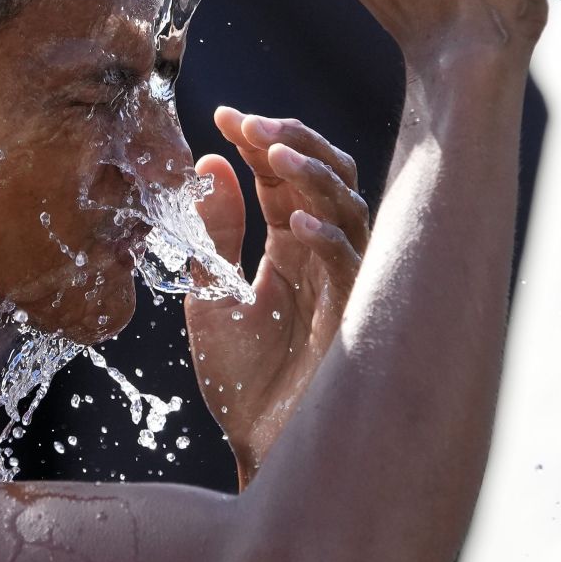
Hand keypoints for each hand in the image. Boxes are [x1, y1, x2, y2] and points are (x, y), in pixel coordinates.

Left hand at [185, 107, 368, 487]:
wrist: (258, 445)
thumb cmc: (242, 376)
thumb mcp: (212, 292)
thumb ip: (214, 232)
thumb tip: (209, 163)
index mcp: (290, 246)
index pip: (282, 178)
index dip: (258, 142)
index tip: (222, 116)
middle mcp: (323, 256)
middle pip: (328, 177)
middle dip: (293, 142)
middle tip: (252, 123)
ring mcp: (342, 282)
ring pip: (349, 209)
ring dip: (313, 176)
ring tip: (274, 154)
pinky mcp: (352, 317)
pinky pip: (352, 265)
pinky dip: (326, 238)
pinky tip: (293, 222)